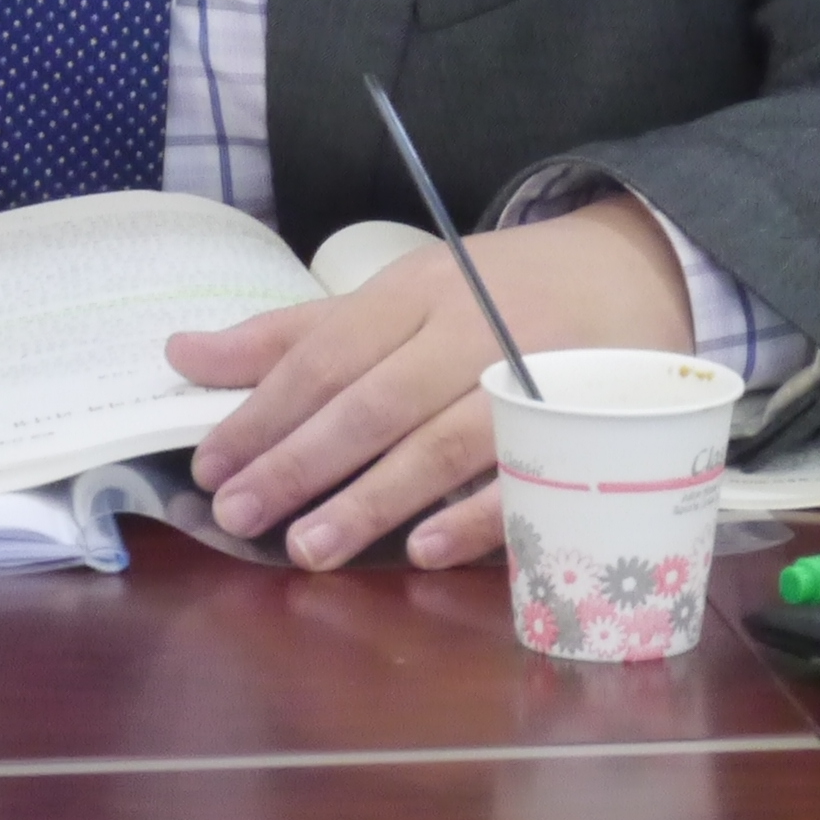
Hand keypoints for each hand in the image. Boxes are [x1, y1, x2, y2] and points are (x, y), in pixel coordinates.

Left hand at [167, 193, 689, 571]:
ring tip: (309, 548)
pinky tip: (422, 550)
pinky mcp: (585, 423)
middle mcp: (472, 328)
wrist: (637, 269)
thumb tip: (182, 353)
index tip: (212, 464)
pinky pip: (526, 477)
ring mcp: (533, 376)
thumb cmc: (498, 292)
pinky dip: (475, 514)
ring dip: (374, 498)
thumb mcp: (401, 293)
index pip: (329, 353)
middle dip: (302, 461)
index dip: (266, 410)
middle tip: (240, 516)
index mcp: (420, 289)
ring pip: (443, 441)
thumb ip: (297, 334)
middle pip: (376, 400)